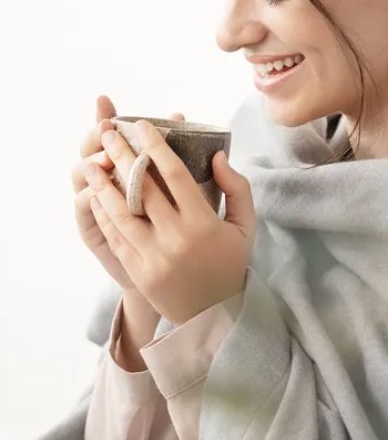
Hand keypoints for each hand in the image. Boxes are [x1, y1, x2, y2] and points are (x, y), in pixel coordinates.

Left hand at [80, 119, 255, 325]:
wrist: (214, 314)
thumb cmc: (230, 262)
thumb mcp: (246, 225)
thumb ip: (237, 187)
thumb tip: (216, 154)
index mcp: (203, 223)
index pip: (174, 175)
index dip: (155, 147)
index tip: (141, 125)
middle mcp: (176, 238)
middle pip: (142, 189)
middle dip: (121, 157)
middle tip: (107, 132)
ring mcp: (154, 257)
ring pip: (121, 213)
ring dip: (102, 185)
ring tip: (90, 163)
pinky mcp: (138, 271)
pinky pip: (116, 236)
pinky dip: (104, 214)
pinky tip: (95, 196)